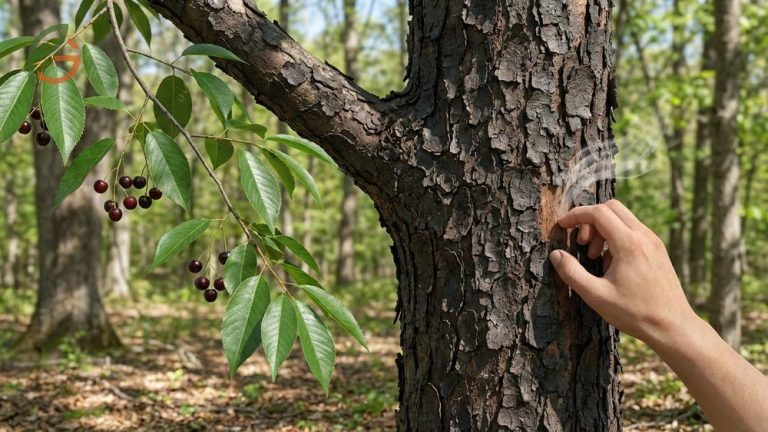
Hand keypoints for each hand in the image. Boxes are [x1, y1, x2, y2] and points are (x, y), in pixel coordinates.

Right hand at [548, 200, 696, 346]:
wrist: (673, 326)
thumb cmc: (635, 313)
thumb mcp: (596, 295)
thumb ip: (572, 273)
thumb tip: (556, 255)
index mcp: (629, 244)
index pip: (598, 212)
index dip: (575, 215)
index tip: (562, 226)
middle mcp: (644, 236)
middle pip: (612, 207)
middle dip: (590, 220)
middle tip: (582, 244)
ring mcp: (654, 242)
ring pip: (623, 218)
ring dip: (603, 229)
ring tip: (595, 256)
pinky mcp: (658, 250)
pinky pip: (633, 231)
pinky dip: (617, 237)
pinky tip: (611, 263)